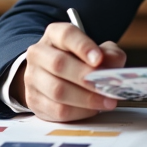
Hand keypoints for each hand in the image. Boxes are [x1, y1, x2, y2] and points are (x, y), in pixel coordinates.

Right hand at [11, 22, 126, 122]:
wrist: (53, 77)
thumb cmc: (79, 61)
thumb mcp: (97, 51)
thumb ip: (109, 54)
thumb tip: (113, 64)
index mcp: (54, 35)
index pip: (66, 35)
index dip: (83, 46)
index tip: (99, 59)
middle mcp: (39, 53)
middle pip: (58, 64)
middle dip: (85, 77)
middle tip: (107, 86)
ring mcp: (32, 77)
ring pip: (57, 90)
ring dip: (85, 98)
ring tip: (106, 101)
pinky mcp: (34, 100)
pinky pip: (57, 110)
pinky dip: (79, 112)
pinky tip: (92, 109)